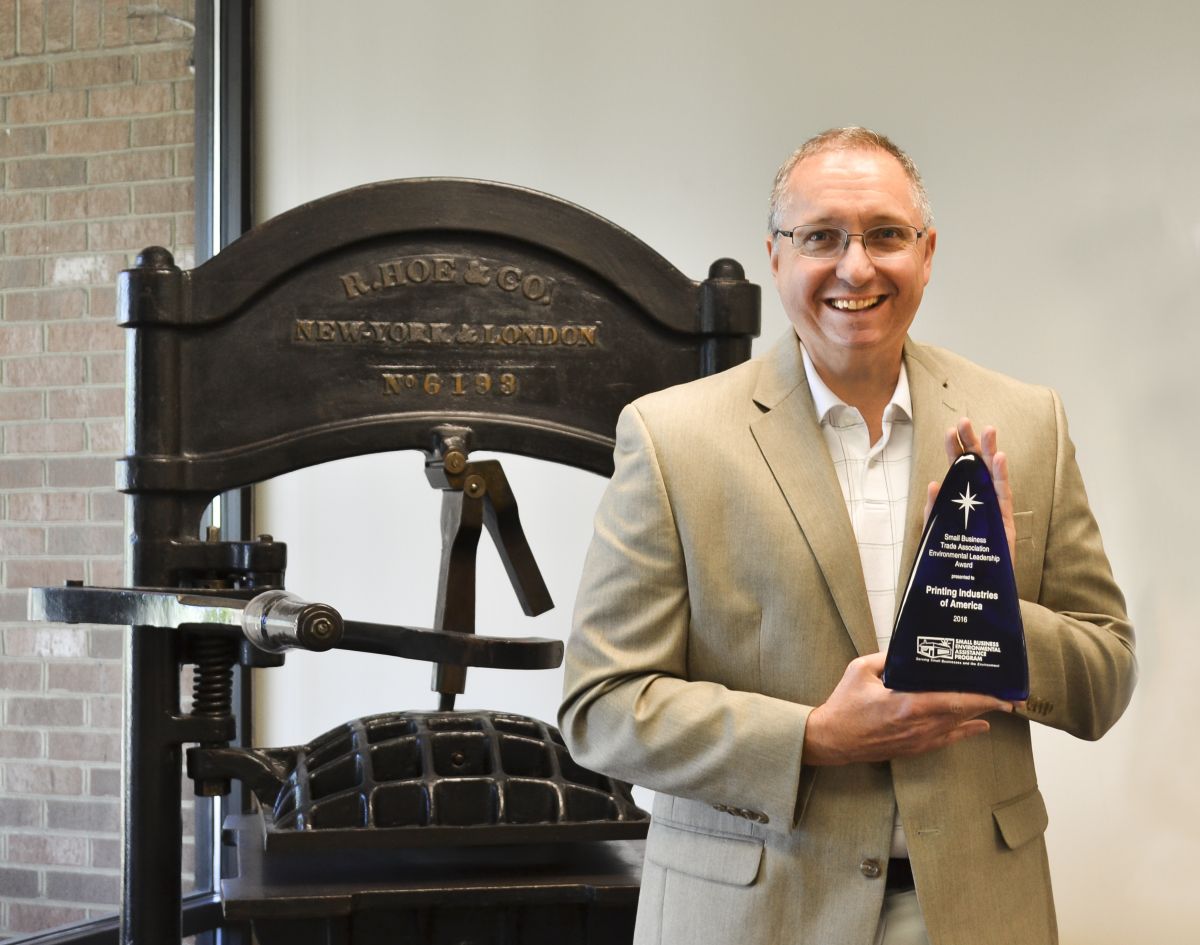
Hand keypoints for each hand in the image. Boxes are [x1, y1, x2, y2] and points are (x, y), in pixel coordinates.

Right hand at [802, 653, 1013, 765]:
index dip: (983, 698)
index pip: (955, 701)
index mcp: (907, 704)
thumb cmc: (844, 705)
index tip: (1003, 694)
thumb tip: (906, 648)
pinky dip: (965, 732)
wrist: (832, 739)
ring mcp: (917, 739)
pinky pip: (946, 740)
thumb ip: (886, 658)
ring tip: (1000, 705)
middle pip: (963, 714)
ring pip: (957, 726)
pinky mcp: (913, 748)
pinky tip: (980, 726)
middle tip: (1012, 697)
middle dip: (989, 705)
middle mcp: (918, 725)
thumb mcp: (860, 670)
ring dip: (979, 715)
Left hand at [924, 417, 1015, 562]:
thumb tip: (934, 484)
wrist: (973, 593)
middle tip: (966, 421)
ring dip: (990, 452)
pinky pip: (1003, 496)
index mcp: (962, 502)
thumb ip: (935, 510)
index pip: (958, 471)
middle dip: (972, 443)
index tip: (950, 430)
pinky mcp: (1004, 523)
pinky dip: (1001, 476)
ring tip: (988, 430)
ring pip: (993, 476)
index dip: (955, 450)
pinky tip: (999, 458)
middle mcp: (980, 502)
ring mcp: (994, 510)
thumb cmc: (954, 562)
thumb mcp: (938, 533)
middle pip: (977, 467)